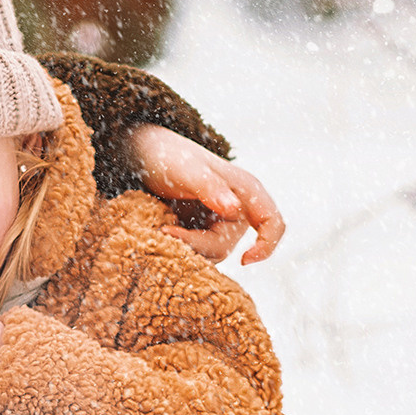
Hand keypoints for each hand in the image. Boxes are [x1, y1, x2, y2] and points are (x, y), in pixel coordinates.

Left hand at [130, 126, 284, 264]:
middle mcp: (237, 208)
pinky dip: (180, 247)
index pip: (273, 224)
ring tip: (161, 229)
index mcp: (245, 191)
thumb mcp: (188, 170)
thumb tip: (234, 210)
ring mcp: (217, 221)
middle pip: (227, 246)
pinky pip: (196, 250)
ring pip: (209, 253)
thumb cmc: (170, 155)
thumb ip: (210, 188)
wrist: (143, 154)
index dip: (266, 246)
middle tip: (165, 232)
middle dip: (197, 246)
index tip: (244, 260)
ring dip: (186, 248)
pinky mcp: (199, 230)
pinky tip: (162, 232)